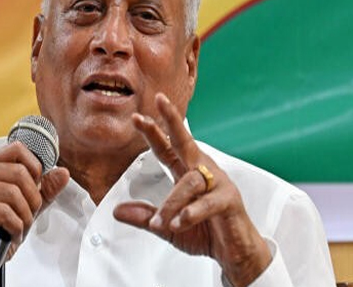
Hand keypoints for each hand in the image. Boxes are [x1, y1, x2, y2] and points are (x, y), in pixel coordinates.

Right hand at [0, 142, 69, 286]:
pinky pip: (4, 212)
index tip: (34, 189)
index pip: (18, 149)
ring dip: (25, 216)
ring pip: (14, 193)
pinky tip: (11, 234)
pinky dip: (15, 227)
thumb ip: (45, 188)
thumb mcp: (26, 205)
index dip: (34, 169)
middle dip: (33, 199)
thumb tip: (63, 172)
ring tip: (19, 227)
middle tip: (28, 216)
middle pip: (20, 173)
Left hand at [113, 93, 270, 286]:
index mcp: (187, 172)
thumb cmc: (206, 233)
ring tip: (161, 222)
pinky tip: (180, 222)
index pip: (168, 148)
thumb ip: (145, 217)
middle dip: (172, 121)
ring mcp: (218, 183)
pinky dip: (191, 212)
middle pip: (186, 141)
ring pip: (190, 181)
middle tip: (159, 102)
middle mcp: (203, 171)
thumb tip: (117, 211)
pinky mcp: (229, 200)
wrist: (235, 251)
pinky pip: (208, 202)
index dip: (153, 132)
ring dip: (172, 202)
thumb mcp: (168, 226)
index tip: (137, 117)